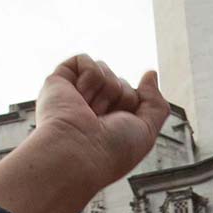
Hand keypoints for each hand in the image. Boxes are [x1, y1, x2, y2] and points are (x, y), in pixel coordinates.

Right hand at [34, 54, 169, 185]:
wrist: (77, 153)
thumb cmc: (111, 151)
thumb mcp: (147, 130)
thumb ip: (155, 103)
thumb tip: (150, 73)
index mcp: (108, 123)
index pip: (132, 96)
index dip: (132, 105)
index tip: (119, 128)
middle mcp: (90, 109)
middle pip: (120, 82)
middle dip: (121, 97)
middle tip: (103, 120)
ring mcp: (73, 96)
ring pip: (104, 69)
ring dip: (106, 90)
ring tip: (89, 111)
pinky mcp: (57, 82)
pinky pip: (83, 59)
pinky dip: (89, 75)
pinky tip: (79, 96)